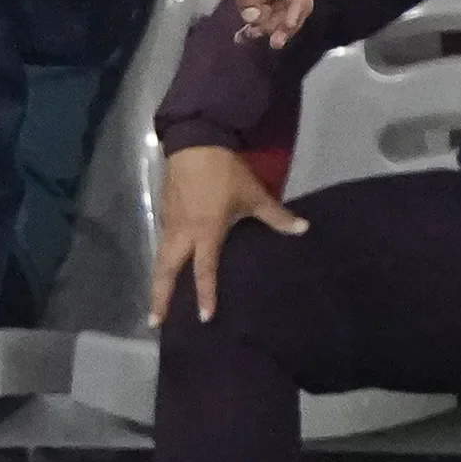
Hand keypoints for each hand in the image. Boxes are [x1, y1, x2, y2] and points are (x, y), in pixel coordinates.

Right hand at [150, 145, 308, 326]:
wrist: (196, 140)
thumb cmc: (225, 171)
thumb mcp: (253, 193)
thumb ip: (276, 215)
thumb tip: (304, 229)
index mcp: (206, 231)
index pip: (204, 269)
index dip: (205, 294)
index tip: (205, 318)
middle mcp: (183, 232)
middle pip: (166, 269)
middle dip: (159, 296)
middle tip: (155, 321)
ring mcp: (170, 221)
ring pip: (160, 257)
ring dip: (157, 280)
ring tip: (156, 303)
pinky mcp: (165, 210)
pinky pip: (162, 241)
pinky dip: (162, 259)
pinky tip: (165, 266)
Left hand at [204, 0, 316, 48]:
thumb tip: (252, 19)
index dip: (297, 8)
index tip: (287, 26)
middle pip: (295, 4)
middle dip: (283, 23)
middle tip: (271, 41)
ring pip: (279, 13)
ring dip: (266, 27)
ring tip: (247, 36)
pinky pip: (262, 12)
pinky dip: (252, 24)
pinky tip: (241, 37)